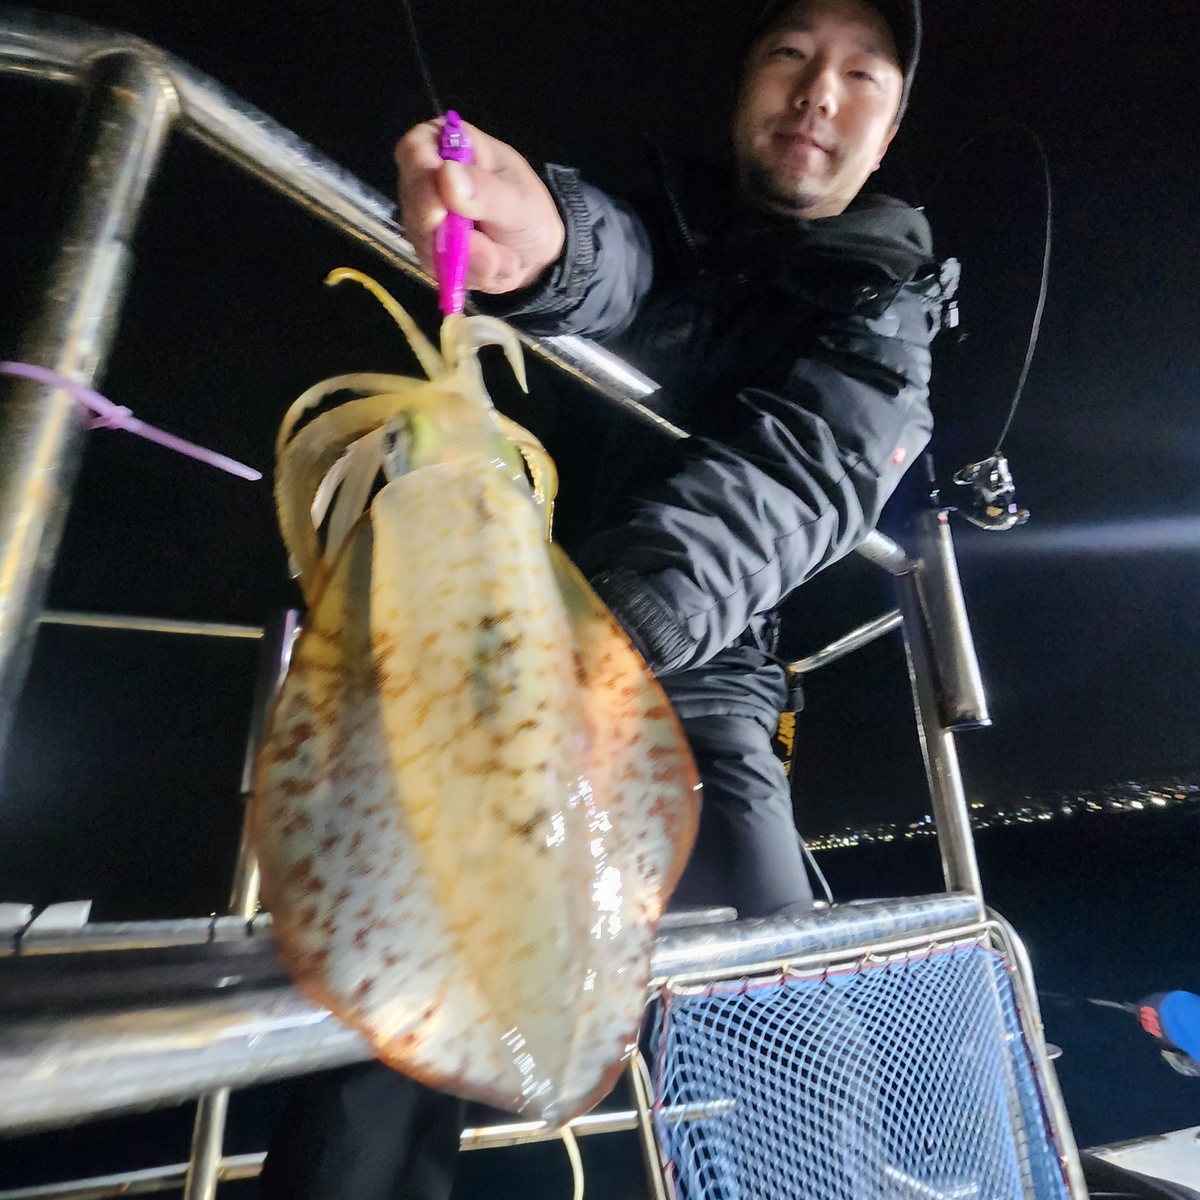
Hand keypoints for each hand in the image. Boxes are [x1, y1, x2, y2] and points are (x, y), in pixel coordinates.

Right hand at [395, 119, 565, 294]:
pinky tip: (492, 269)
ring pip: (426, 244)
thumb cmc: (530, 214)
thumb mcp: (520, 202)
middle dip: (454, 239)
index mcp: (451, 146)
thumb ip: (486, 191)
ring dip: (469, 263)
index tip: (438, 215)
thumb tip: (447, 174)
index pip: (415, 152)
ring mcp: (423, 216)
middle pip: (415, 206)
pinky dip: (468, 275)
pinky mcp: (427, 249)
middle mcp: (428, 178)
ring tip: (505, 260)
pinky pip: (436, 268)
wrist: (535, 253)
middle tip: (491, 257)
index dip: (421, 183)